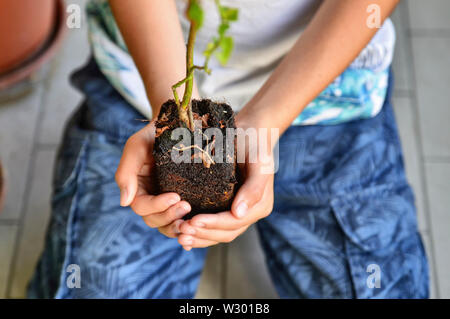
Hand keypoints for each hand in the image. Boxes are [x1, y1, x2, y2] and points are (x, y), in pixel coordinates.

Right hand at [115, 120, 191, 236]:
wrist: (177, 126)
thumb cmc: (153, 134)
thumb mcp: (136, 146)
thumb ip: (126, 172)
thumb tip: (124, 202)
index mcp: (137, 189)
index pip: (142, 206)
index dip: (157, 206)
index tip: (175, 196)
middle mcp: (150, 199)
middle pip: (154, 220)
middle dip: (169, 217)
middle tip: (187, 206)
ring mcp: (166, 202)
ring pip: (168, 225)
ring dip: (179, 226)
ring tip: (194, 220)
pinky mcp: (184, 201)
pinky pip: (183, 220)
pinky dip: (189, 226)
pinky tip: (200, 224)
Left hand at [177, 115, 275, 250]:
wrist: (249, 132)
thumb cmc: (254, 144)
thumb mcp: (259, 162)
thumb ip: (253, 188)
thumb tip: (239, 213)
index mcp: (259, 206)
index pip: (234, 222)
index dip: (214, 224)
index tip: (193, 221)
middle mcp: (249, 212)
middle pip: (225, 233)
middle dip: (203, 234)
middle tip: (181, 231)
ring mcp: (236, 212)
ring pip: (217, 233)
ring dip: (198, 237)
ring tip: (179, 235)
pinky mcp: (224, 207)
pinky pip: (212, 226)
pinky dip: (198, 232)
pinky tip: (181, 234)